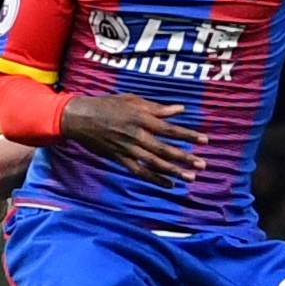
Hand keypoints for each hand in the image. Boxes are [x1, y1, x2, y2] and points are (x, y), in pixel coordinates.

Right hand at [62, 94, 198, 182]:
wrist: (80, 118)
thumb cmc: (108, 105)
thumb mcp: (132, 100)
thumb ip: (157, 108)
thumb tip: (180, 110)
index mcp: (141, 118)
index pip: (170, 129)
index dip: (188, 135)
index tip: (204, 141)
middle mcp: (136, 135)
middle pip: (165, 149)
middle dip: (185, 157)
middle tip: (203, 164)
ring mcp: (128, 149)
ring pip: (154, 163)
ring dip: (174, 171)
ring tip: (191, 177)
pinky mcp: (120, 159)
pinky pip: (139, 171)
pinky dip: (154, 179)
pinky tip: (168, 184)